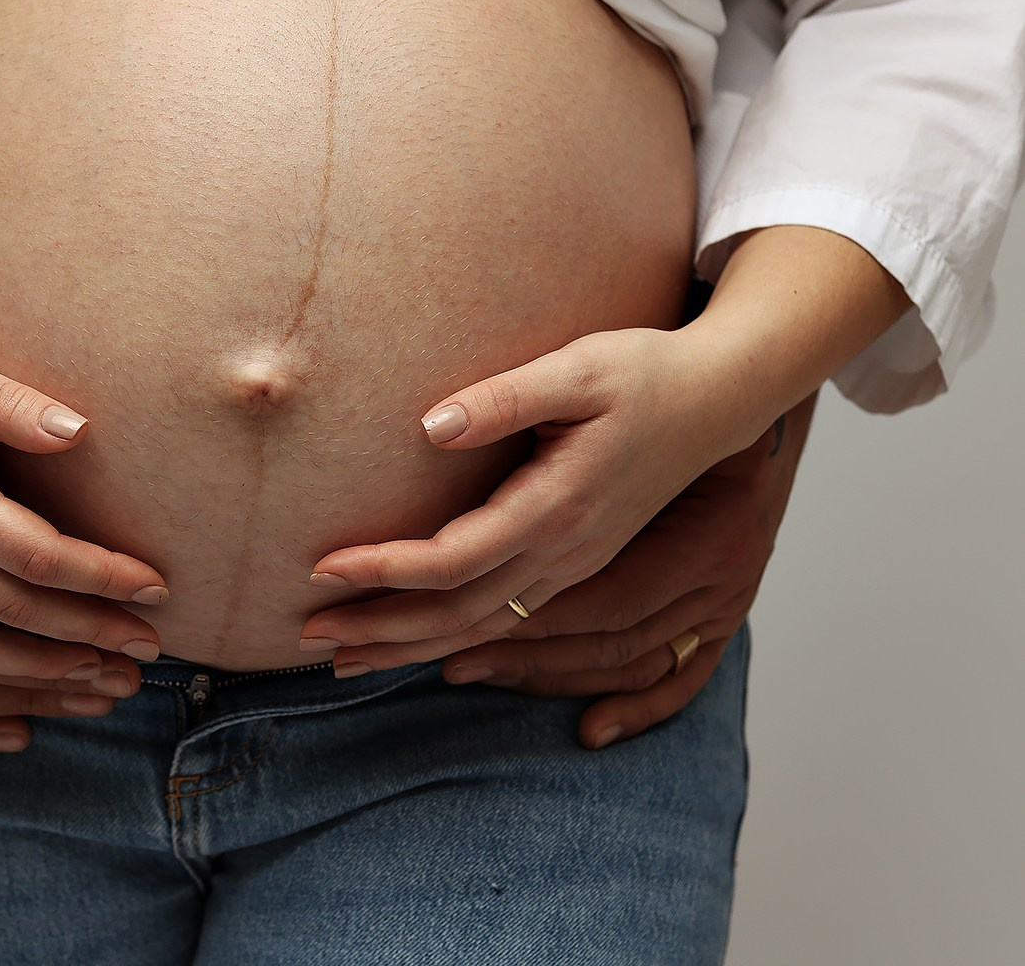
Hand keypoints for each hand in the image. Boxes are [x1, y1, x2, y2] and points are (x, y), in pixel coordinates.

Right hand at [0, 169, 169, 679]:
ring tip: (98, 680)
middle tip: (150, 650)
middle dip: (90, 637)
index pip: (37, 555)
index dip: (103, 578)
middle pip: (13, 613)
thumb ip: (7, 403)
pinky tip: (8, 681)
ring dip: (38, 674)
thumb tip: (82, 433)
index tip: (158, 587)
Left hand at [300, 325, 769, 667]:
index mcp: (558, 507)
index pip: (454, 559)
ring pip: (482, 628)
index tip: (322, 566)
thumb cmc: (645, 372)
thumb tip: (429, 426)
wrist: (721, 396)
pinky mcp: (576, 562)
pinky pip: (505, 619)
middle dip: (381, 630)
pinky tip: (411, 640)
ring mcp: (574, 564)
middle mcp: (566, 551)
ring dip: (409, 647)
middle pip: (460, 614)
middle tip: (306, 637)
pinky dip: (450, 639)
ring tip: (341, 659)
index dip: (385, 570)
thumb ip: (504, 399)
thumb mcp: (577, 368)